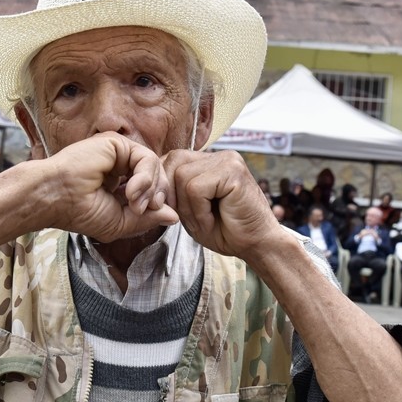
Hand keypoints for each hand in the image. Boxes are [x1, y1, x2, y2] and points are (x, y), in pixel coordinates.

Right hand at [43, 132, 176, 241]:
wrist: (54, 198)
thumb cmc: (78, 212)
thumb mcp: (121, 224)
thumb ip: (148, 219)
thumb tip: (175, 216)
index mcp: (119, 184)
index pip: (151, 189)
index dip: (157, 202)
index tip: (146, 214)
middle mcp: (120, 166)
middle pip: (157, 176)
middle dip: (157, 196)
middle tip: (142, 210)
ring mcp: (118, 153)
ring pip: (155, 167)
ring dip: (150, 189)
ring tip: (135, 203)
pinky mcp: (116, 143)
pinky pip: (146, 158)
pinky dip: (145, 177)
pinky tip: (132, 191)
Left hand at [161, 148, 278, 257]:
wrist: (258, 245)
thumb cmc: (226, 231)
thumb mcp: (190, 212)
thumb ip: (171, 196)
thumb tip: (144, 187)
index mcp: (207, 161)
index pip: (169, 160)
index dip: (161, 186)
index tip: (163, 210)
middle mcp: (218, 155)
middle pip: (172, 163)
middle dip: (171, 195)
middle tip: (187, 220)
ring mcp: (227, 160)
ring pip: (182, 177)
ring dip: (188, 208)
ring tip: (206, 221)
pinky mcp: (232, 171)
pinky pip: (196, 188)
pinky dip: (198, 211)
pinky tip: (213, 220)